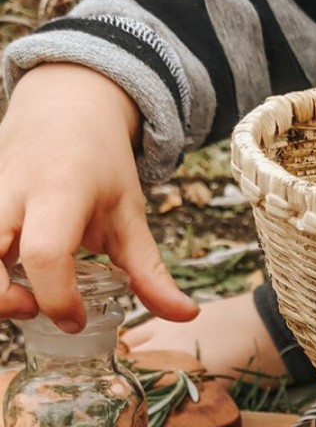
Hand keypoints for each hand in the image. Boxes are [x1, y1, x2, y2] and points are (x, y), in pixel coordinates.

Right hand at [0, 63, 197, 330]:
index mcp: (60, 191)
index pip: (46, 254)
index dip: (58, 299)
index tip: (77, 320)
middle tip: (37, 308)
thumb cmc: (100, 164)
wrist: (65, 106)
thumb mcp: (130, 213)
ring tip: (21, 294)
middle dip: (4, 301)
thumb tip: (187, 314)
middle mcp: (10, 190)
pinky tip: (7, 274)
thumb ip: (151, 270)